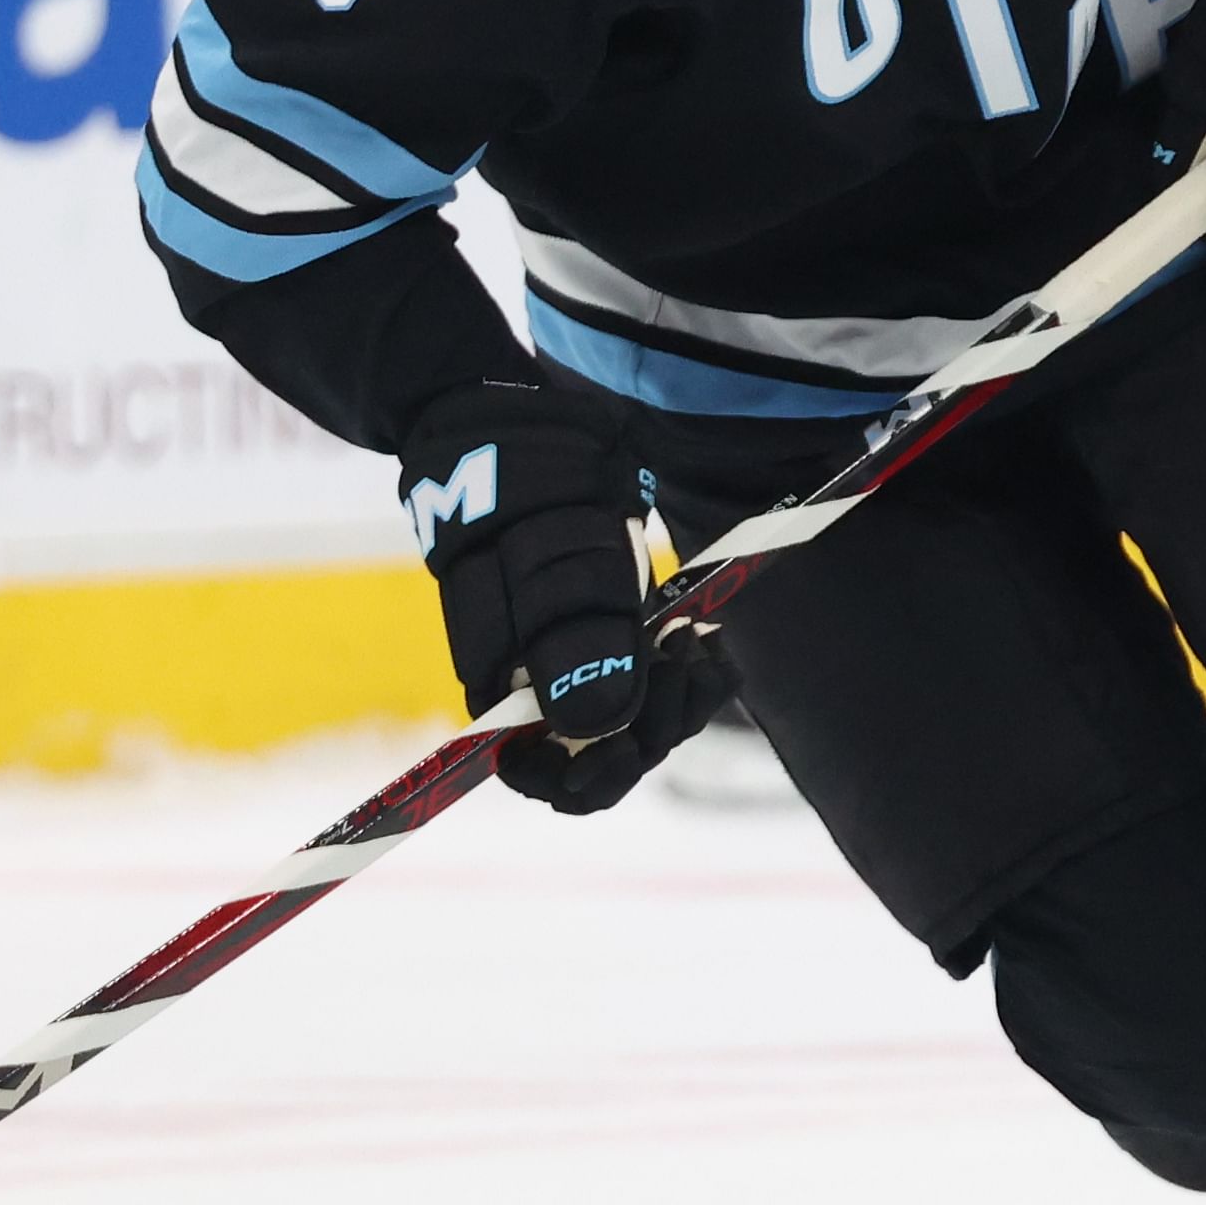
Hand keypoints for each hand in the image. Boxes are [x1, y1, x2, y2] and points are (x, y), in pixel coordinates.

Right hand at [396, 379, 726, 813]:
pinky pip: (655, 682)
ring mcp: (576, 662)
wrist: (519, 426)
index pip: (552, 778)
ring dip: (681, 695)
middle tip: (688, 660)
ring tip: (697, 640)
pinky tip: (700, 635)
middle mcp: (539, 689)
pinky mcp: (609, 636)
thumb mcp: (550, 556)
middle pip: (607, 754)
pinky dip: (688, 670)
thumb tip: (599, 730)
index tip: (641, 732)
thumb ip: (572, 641)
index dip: (600, 776)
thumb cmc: (525, 489)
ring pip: (640, 722)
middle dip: (659, 724)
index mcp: (504, 689)